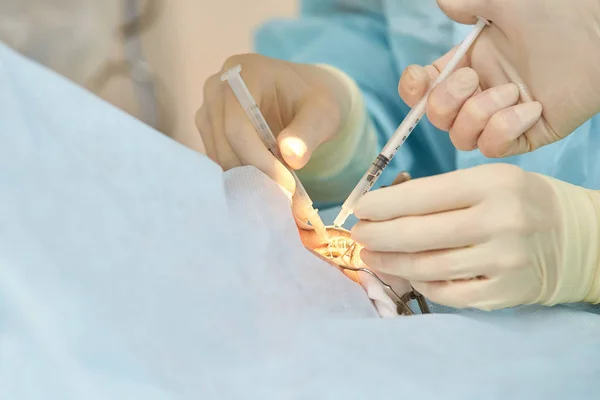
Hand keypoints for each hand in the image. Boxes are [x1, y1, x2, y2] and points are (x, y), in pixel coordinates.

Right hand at [196, 54, 351, 193]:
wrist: (307, 97)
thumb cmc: (316, 101)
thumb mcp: (324, 113)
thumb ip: (308, 132)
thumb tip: (292, 157)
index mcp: (245, 72)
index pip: (237, 125)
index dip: (258, 159)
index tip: (286, 185)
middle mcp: (217, 87)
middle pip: (224, 143)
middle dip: (253, 173)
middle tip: (284, 195)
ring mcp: (209, 108)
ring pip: (218, 155)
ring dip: (247, 177)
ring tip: (278, 189)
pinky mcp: (209, 129)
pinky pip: (218, 158)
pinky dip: (241, 174)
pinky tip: (265, 181)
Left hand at [351, 164, 565, 310]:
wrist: (570, 236)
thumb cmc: (515, 201)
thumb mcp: (486, 180)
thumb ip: (439, 193)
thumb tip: (382, 209)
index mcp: (493, 183)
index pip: (425, 195)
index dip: (385, 204)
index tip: (360, 208)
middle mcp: (502, 221)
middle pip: (420, 233)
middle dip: (379, 235)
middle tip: (359, 235)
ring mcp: (504, 260)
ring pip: (429, 266)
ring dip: (391, 263)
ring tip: (371, 256)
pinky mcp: (504, 292)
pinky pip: (448, 292)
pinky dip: (421, 283)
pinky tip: (407, 273)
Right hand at [398, 0, 599, 156]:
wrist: (599, 34)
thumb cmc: (556, 13)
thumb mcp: (503, 2)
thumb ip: (467, 3)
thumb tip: (443, 3)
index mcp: (468, 66)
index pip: (425, 90)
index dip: (413, 91)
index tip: (419, 78)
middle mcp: (480, 94)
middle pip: (437, 119)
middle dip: (446, 102)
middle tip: (473, 78)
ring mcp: (501, 117)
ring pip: (462, 138)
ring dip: (480, 114)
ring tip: (515, 91)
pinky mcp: (525, 135)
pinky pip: (493, 148)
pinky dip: (505, 129)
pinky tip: (533, 107)